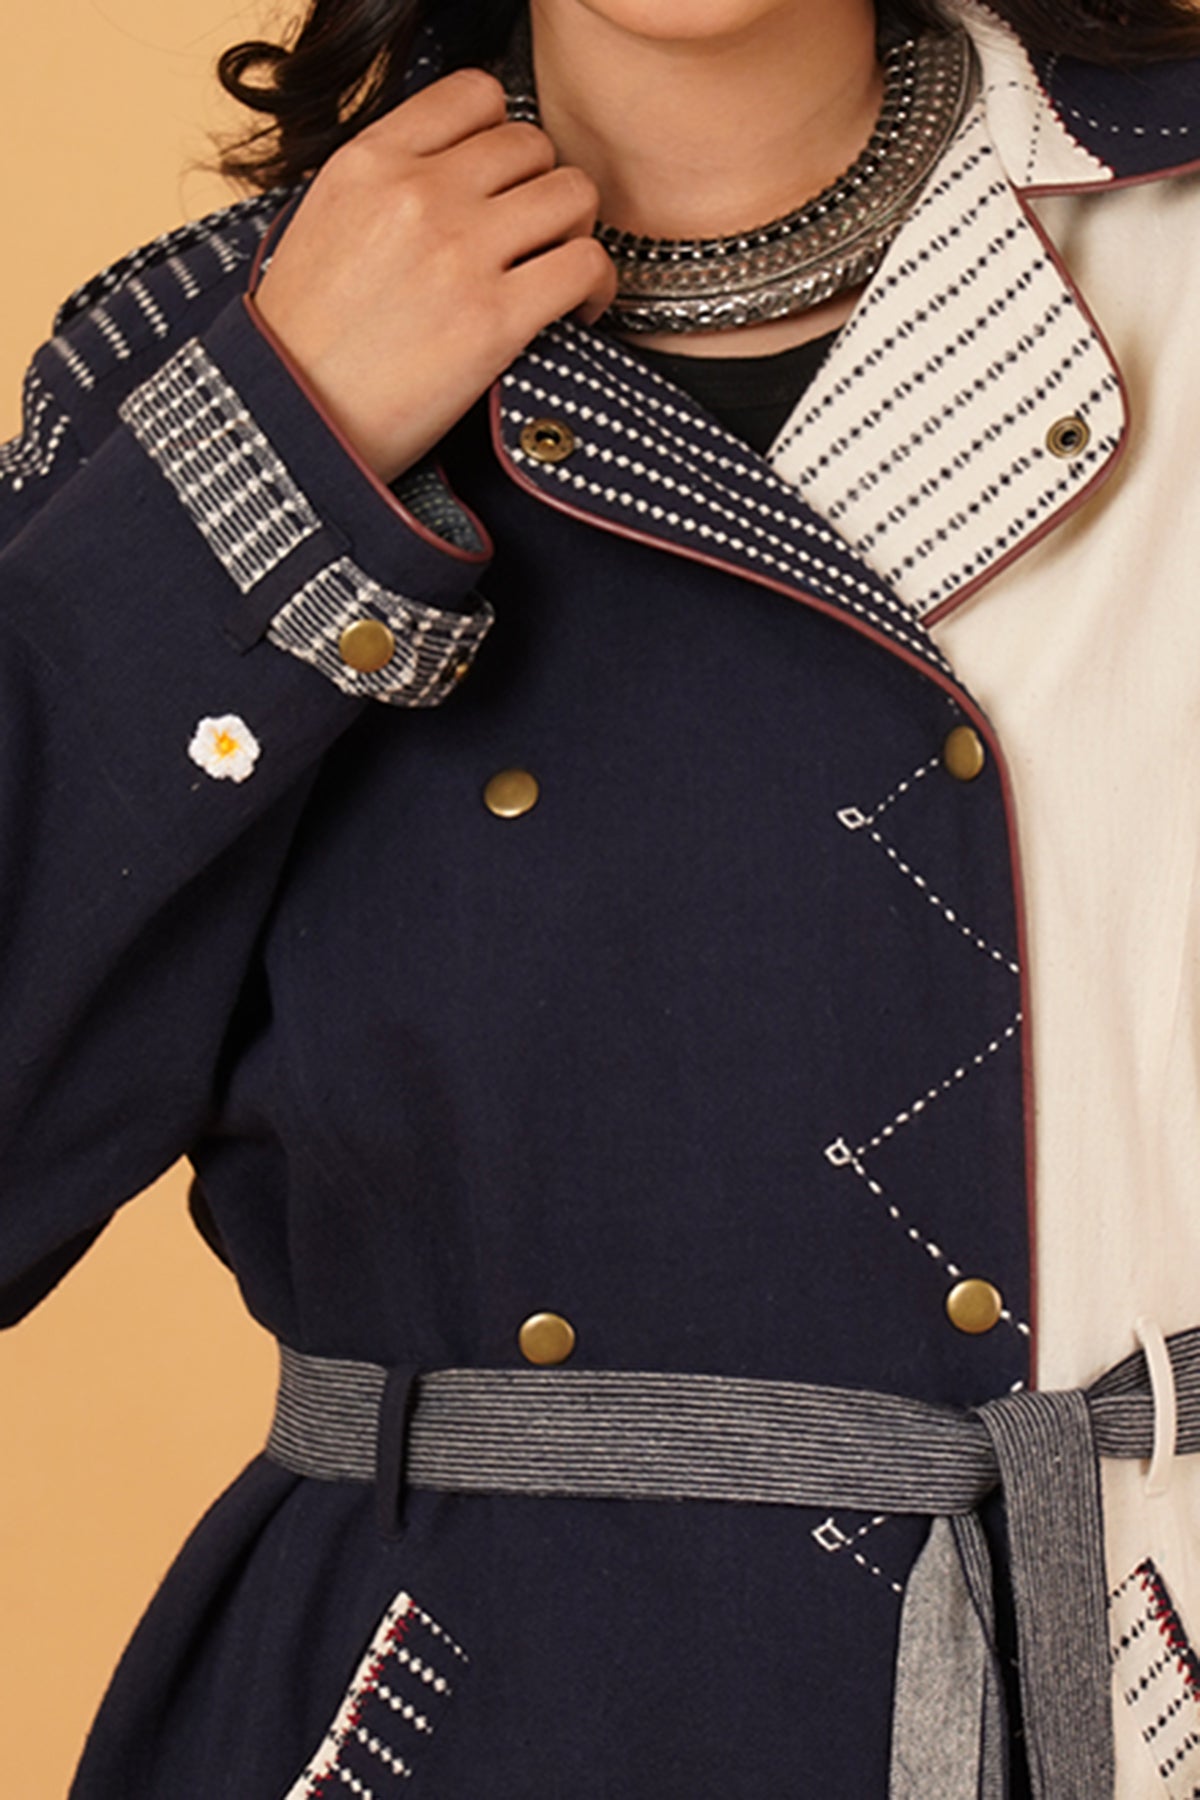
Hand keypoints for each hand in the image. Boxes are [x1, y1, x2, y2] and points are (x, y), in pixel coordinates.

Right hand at [253, 69, 616, 484]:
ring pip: (572, 195)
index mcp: (370, 161)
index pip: (475, 95)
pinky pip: (586, 265)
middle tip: (536, 239)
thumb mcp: (323, 222)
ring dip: (576, 232)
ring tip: (558, 272)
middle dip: (542, 190)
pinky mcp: (494, 318)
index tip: (502, 180)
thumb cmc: (306, 340)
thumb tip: (455, 169)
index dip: (502, 136)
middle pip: (532, 145)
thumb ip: (386, 180)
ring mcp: (459, 253)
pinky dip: (596, 287)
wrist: (294, 421)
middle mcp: (417, 193)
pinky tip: (576, 310)